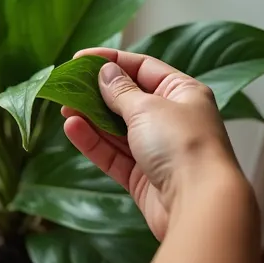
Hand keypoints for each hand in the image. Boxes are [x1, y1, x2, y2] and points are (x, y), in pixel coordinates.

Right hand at [61, 48, 240, 239]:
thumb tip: (105, 72)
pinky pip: (114, 154)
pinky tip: (72, 128)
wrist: (199, 203)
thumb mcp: (148, 107)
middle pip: (127, 99)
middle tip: (67, 87)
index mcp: (183, 93)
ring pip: (117, 129)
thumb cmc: (183, 145)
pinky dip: (93, 142)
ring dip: (90, 118)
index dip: (111, 61)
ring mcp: (158, 150)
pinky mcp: (143, 177)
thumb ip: (121, 90)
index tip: (79, 60)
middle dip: (96, 93)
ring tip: (64, 108)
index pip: (143, 68)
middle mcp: (172, 120)